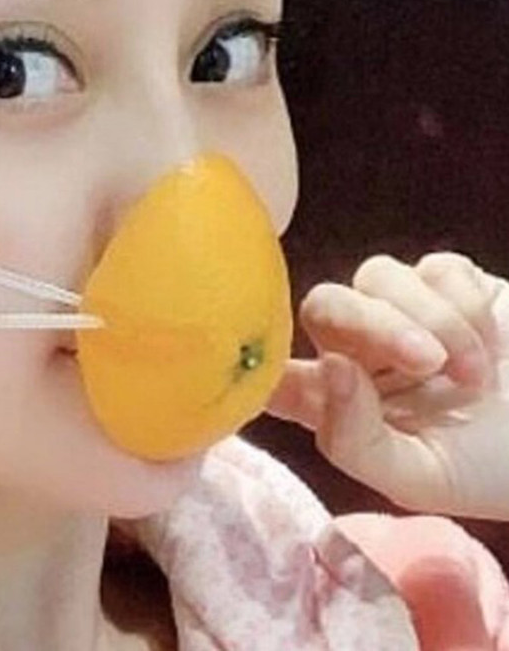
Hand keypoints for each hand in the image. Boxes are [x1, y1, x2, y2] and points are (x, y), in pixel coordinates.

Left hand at [269, 252, 508, 520]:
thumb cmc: (492, 468)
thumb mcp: (420, 479)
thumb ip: (355, 441)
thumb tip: (329, 370)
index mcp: (333, 404)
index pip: (272, 374)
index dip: (262, 361)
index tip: (289, 368)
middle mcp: (357, 350)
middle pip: (323, 305)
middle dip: (370, 325)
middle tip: (426, 364)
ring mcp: (402, 311)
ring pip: (377, 277)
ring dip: (433, 323)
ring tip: (477, 376)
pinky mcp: (450, 283)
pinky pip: (435, 268)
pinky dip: (468, 307)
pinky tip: (494, 345)